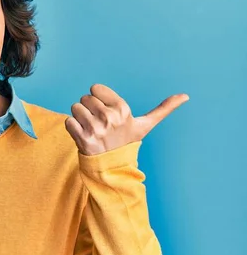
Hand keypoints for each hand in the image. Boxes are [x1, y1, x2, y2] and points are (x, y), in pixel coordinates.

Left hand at [65, 84, 188, 155]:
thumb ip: (163, 109)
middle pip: (84, 98)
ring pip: (75, 108)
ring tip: (90, 128)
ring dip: (79, 117)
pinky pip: (68, 122)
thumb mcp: (145, 125)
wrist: (114, 166)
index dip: (97, 98)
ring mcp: (96, 129)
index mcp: (122, 109)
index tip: (105, 110)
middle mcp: (109, 118)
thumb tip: (186, 96)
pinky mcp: (83, 139)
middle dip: (88, 108)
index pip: (95, 88)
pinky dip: (72, 127)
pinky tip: (82, 135)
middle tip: (98, 122)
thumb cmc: (127, 141)